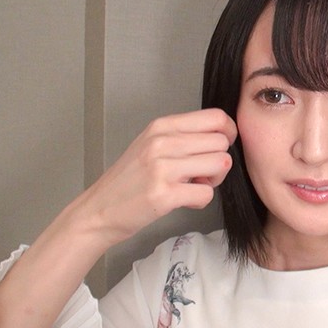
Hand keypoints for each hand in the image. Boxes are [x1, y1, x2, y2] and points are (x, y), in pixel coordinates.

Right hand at [70, 108, 237, 245]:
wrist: (99, 210)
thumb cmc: (130, 179)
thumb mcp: (152, 144)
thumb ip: (183, 136)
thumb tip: (222, 135)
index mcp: (162, 126)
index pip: (216, 117)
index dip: (228, 133)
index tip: (219, 148)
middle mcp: (162, 141)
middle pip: (222, 142)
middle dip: (219, 161)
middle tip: (201, 174)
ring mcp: (162, 167)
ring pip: (220, 164)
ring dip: (213, 181)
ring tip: (192, 186)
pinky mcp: (164, 194)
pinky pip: (206, 193)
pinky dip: (200, 201)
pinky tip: (183, 200)